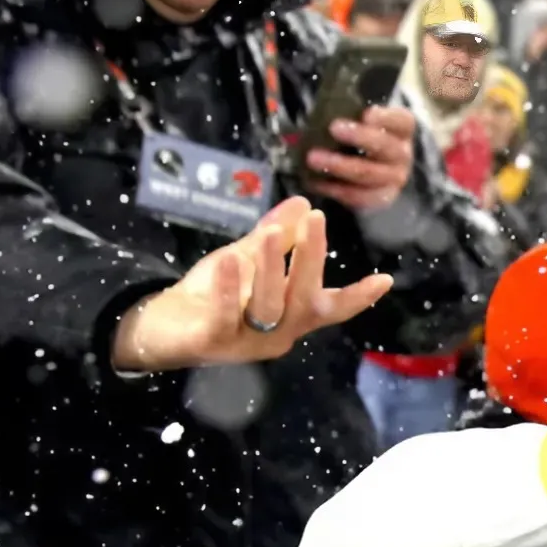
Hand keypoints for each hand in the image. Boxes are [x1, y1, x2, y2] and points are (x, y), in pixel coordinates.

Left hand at [111, 199, 392, 370]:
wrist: (161, 328)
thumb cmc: (211, 297)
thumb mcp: (246, 260)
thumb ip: (275, 237)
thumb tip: (302, 203)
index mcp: (291, 316)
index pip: (330, 308)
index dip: (358, 296)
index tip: (385, 279)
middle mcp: (278, 333)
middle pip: (304, 300)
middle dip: (311, 259)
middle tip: (316, 221)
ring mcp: (247, 342)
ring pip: (269, 307)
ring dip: (272, 268)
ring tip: (270, 232)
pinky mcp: (213, 342)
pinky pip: (226, 316)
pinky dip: (231, 288)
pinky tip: (231, 259)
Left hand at [303, 103, 418, 211]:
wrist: (370, 165)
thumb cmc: (361, 133)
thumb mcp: (360, 118)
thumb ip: (350, 113)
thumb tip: (324, 112)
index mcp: (402, 129)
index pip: (402, 121)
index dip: (386, 118)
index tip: (366, 114)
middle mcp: (402, 154)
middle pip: (386, 147)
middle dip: (359, 137)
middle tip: (333, 128)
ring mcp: (394, 179)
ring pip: (369, 174)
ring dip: (339, 166)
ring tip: (312, 158)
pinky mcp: (382, 198)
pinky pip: (360, 196)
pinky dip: (335, 189)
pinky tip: (315, 181)